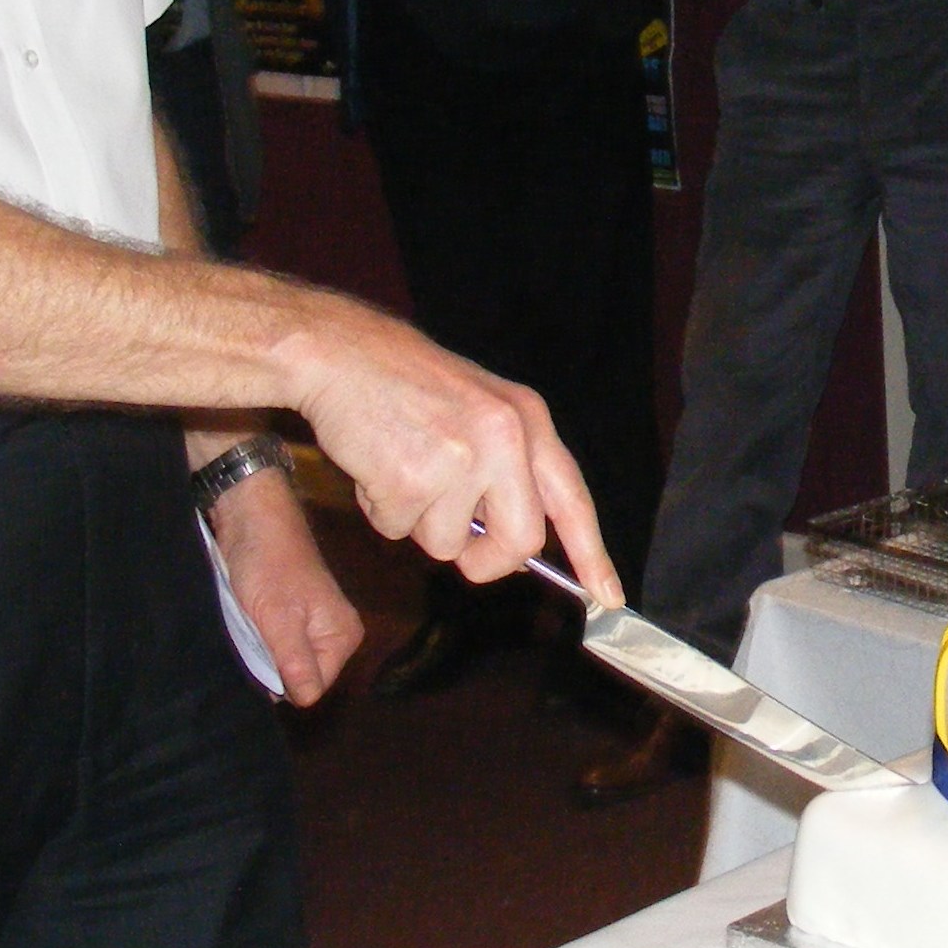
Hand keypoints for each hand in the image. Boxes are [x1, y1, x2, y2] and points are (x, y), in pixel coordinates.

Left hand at [205, 467, 363, 704]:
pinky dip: (258, 640)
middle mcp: (334, 632)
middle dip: (273, 668)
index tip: (261, 656)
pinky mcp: (291, 614)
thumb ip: (295, 662)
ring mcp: (313, 623)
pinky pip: (275, 644)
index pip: (313, 687)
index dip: (283, 680)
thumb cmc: (267, 563)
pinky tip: (246, 626)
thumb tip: (308, 701)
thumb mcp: (279, 618)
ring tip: (247, 632)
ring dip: (262, 654)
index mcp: (342, 635)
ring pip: (284, 661)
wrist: (251, 515)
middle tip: (252, 643)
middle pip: (301, 677)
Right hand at [276, 290, 621, 606]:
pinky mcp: (414, 479)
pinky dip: (379, 510)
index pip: (571, 497)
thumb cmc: (402, 381)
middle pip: (520, 542)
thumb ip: (506, 468)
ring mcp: (462, 459)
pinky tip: (373, 462)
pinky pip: (398, 531)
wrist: (341, 352)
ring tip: (398, 464)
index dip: (591, 553)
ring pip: (447, 544)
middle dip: (487, 560)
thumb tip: (516, 549)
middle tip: (459, 546)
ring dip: (415, 521)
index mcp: (527, 418)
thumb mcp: (477, 407)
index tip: (607, 596)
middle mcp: (505, 437)